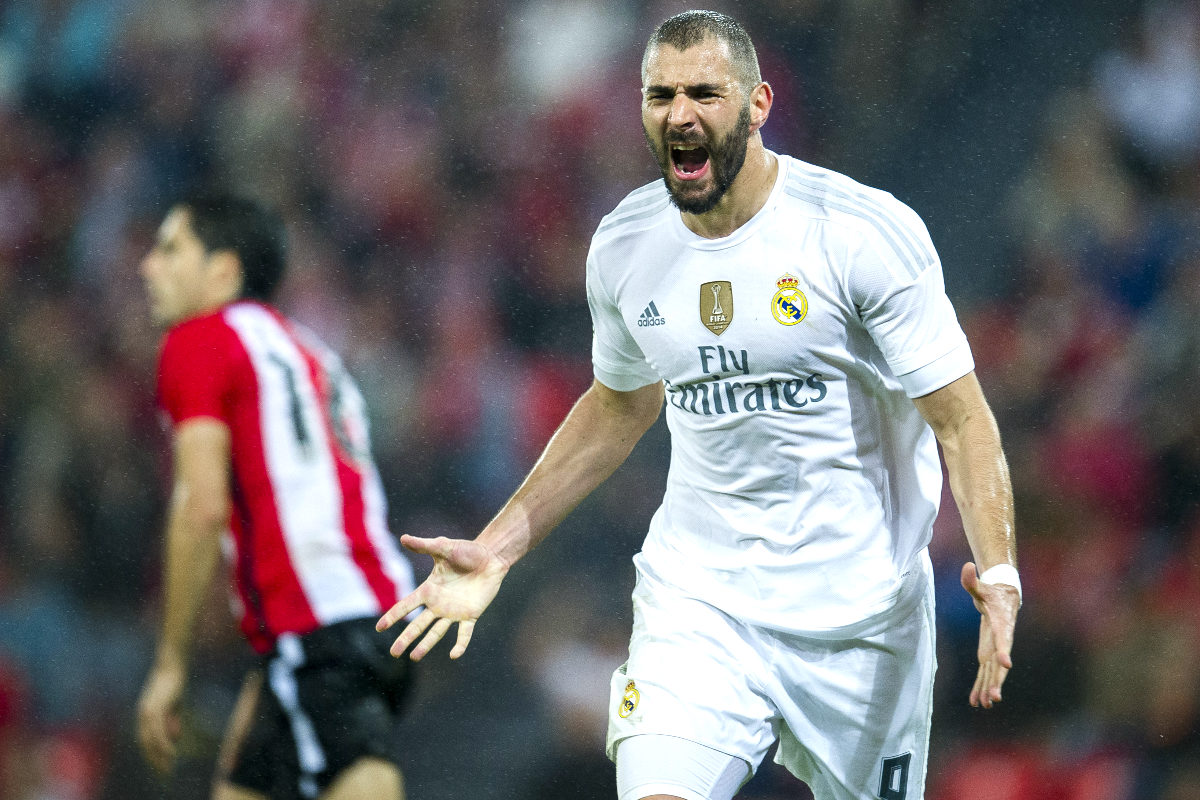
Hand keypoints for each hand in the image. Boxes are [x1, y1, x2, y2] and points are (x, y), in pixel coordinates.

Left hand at [137, 660, 185, 772]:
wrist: (172, 666)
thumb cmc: (174, 683)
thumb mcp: (173, 705)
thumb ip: (172, 721)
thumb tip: (174, 736)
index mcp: (145, 714)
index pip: (145, 739)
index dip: (152, 753)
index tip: (161, 764)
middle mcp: (143, 715)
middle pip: (145, 743)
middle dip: (153, 759)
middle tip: (163, 771)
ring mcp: (149, 712)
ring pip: (151, 740)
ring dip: (158, 755)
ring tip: (168, 766)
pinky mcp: (156, 709)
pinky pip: (158, 731)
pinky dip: (163, 743)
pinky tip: (170, 751)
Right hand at [377, 535, 509, 660]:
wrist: (490, 557)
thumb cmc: (467, 551)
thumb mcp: (443, 548)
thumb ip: (424, 546)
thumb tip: (403, 538)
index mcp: (429, 589)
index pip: (406, 605)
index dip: (393, 616)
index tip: (380, 628)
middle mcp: (438, 604)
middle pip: (418, 625)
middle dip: (406, 639)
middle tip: (395, 653)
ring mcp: (454, 611)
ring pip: (436, 632)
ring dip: (426, 645)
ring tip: (414, 658)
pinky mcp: (471, 615)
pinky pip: (464, 633)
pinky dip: (460, 644)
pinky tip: (454, 655)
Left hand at [960, 562, 1019, 708]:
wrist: (1004, 599)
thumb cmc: (991, 593)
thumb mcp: (981, 586)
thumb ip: (972, 580)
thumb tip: (967, 566)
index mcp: (1001, 625)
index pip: (1004, 639)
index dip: (1004, 650)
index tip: (1006, 664)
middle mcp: (1001, 641)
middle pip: (999, 663)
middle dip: (997, 681)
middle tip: (994, 698)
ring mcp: (995, 649)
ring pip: (993, 672)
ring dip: (989, 688)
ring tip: (986, 705)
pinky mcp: (989, 654)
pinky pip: (985, 672)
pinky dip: (981, 686)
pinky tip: (977, 702)